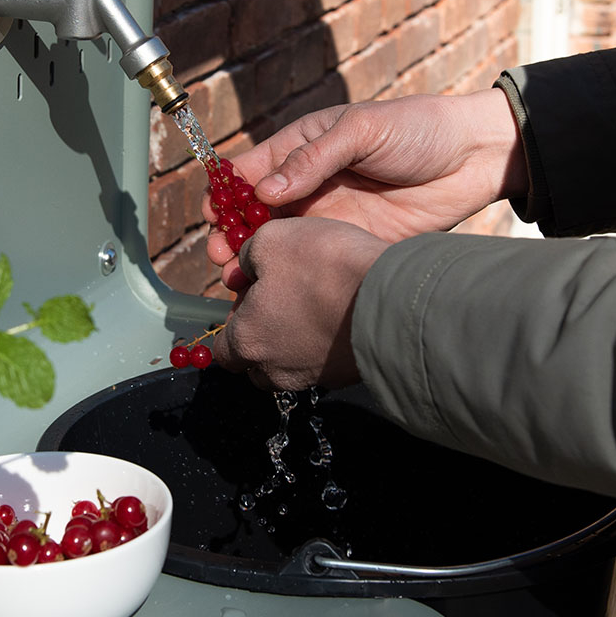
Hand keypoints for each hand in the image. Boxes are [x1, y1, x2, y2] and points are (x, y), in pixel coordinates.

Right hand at [206, 89, 524, 286]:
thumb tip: (264, 192)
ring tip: (238, 279)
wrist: (474, 160)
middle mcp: (305, 186)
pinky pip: (308, 264)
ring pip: (274, 245)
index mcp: (300, 148)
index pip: (248, 172)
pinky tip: (273, 293)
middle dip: (230, 235)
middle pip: (252, 215)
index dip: (224, 193)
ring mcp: (325, 219)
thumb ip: (312, 158)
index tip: (213, 215)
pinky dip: (286, 279)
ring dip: (252, 261)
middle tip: (222, 256)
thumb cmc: (417, 130)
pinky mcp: (347, 246)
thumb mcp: (361, 130)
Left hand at [211, 217, 387, 389]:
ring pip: (291, 364)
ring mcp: (315, 377)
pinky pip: (327, 360)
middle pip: (256, 363)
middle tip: (279, 300)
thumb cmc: (324, 268)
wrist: (394, 298)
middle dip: (262, 336)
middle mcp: (277, 370)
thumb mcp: (273, 239)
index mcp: (248, 342)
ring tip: (314, 303)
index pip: (221, 350)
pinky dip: (328, 341)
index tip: (246, 299)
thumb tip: (247, 267)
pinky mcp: (348, 375)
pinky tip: (342, 311)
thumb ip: (248, 255)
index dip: (231, 322)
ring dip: (295, 340)